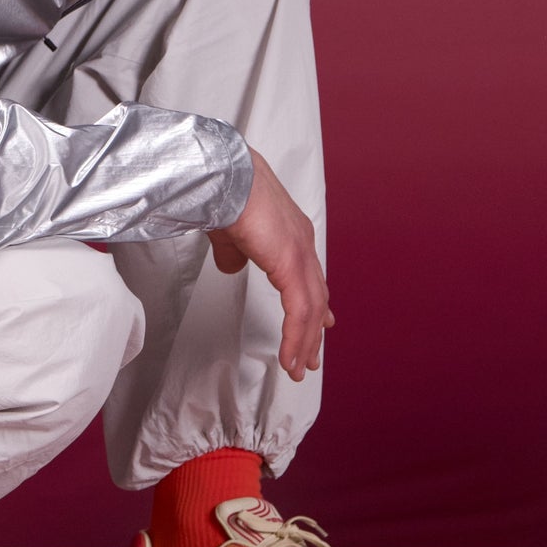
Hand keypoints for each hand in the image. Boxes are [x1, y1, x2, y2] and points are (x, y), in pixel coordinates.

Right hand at [207, 148, 332, 381]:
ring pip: (311, 311)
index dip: (316, 305)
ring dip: (304, 343)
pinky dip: (295, 338)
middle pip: (316, 298)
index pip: (311, 277)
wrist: (224, 177)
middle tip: (310, 360)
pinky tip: (288, 357)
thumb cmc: (224, 193)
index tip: (322, 325)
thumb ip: (234, 252)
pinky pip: (299, 312)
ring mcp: (301, 255)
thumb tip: (232, 267)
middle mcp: (303, 244)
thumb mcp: (230, 231)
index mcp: (292, 233)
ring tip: (296, 369)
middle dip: (313, 332)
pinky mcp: (292, 266)